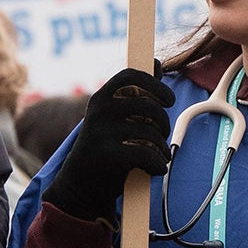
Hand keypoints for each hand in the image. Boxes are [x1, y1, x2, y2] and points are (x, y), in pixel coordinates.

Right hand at [45, 66, 175, 221]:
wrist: (79, 185)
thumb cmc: (104, 145)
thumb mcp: (115, 116)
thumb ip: (136, 91)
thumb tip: (155, 62)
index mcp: (101, 98)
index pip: (130, 76)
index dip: (154, 84)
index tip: (168, 100)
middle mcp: (99, 111)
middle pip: (148, 106)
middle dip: (163, 122)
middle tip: (163, 133)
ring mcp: (101, 132)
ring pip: (150, 132)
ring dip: (162, 147)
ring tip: (160, 155)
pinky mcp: (108, 155)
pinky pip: (146, 154)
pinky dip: (158, 164)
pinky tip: (157, 168)